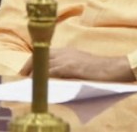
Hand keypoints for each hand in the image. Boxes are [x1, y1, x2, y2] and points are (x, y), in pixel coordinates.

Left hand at [20, 48, 134, 81]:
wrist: (113, 69)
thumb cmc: (98, 70)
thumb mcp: (79, 64)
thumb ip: (66, 68)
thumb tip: (52, 79)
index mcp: (66, 51)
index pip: (43, 53)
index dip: (32, 62)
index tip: (25, 72)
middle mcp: (64, 52)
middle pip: (39, 56)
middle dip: (28, 67)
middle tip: (23, 78)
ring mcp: (67, 59)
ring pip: (43, 65)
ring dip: (34, 74)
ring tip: (28, 83)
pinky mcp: (70, 67)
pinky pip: (52, 72)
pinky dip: (44, 78)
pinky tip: (40, 85)